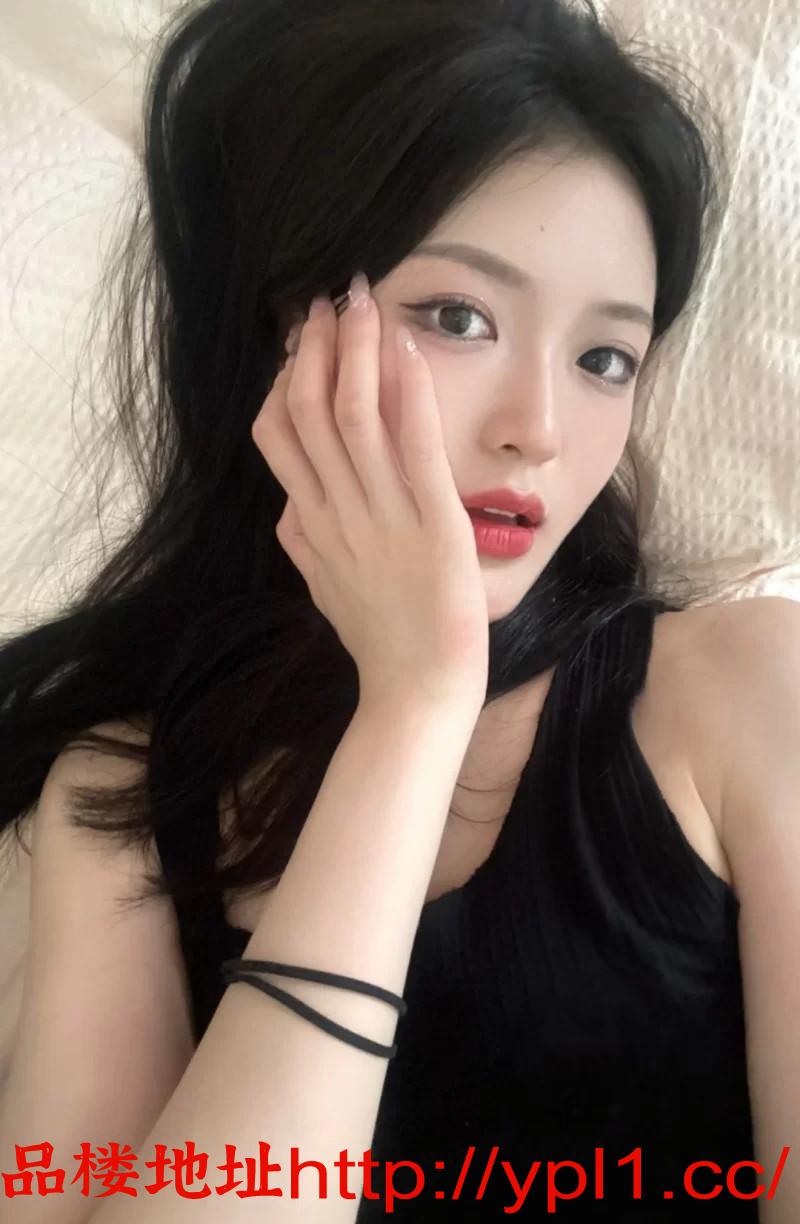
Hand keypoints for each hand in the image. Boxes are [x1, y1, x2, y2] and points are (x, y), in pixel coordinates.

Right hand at [252, 276, 488, 710]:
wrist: (417, 693)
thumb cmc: (380, 645)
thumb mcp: (326, 590)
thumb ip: (303, 544)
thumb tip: (285, 511)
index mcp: (312, 524)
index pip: (277, 437)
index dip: (281, 382)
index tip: (296, 344)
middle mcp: (337, 510)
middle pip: (305, 411)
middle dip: (313, 349)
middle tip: (325, 300)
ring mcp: (382, 514)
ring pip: (351, 415)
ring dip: (354, 350)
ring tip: (360, 299)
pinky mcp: (432, 520)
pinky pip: (412, 443)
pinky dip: (406, 390)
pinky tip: (406, 347)